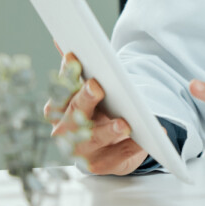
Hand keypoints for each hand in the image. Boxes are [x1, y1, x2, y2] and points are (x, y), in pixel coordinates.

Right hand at [47, 53, 147, 174]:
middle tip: (97, 86)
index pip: (60, 89)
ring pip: (92, 140)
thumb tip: (62, 40)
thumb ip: (79, 70)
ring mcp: (81, 151)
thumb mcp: (91, 89)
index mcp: (60, 108)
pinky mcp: (102, 165)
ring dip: (107, 130)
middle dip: (85, 99)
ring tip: (124, 123)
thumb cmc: (99, 110)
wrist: (109, 145)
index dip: (66, 74)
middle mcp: (65, 131)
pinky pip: (116, 158)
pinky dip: (131, 148)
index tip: (76, 58)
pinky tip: (145, 140)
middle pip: (73, 115)